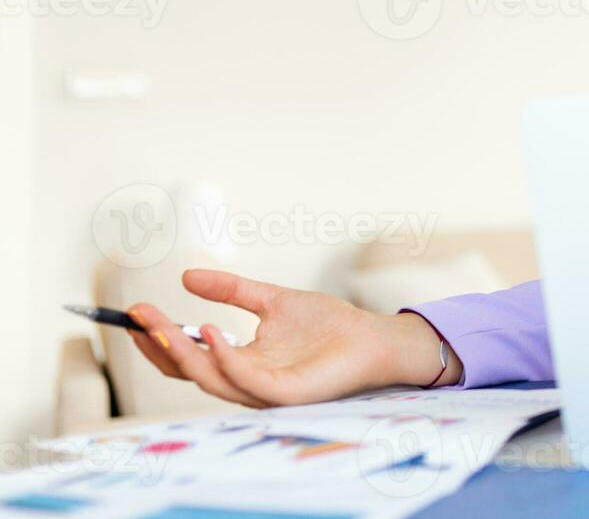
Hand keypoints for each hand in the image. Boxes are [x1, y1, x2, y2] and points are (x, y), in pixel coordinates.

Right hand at [126, 268, 461, 407]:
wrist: (372, 336)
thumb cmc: (328, 324)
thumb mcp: (271, 300)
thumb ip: (231, 290)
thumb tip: (185, 276)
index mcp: (239, 362)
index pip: (187, 357)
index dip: (158, 336)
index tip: (135, 310)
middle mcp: (244, 381)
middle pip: (188, 370)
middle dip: (158, 343)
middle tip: (137, 315)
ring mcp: (263, 391)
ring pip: (209, 379)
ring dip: (181, 352)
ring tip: (162, 323)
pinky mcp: (285, 394)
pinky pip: (246, 382)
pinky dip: (223, 359)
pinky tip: (212, 332)